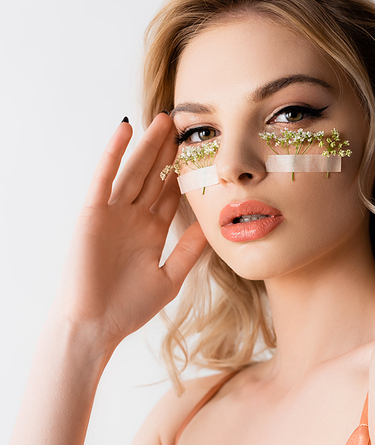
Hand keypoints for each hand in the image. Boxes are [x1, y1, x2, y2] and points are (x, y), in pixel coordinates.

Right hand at [53, 113, 206, 353]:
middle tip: (185, 123)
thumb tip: (212, 227)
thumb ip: (189, 251)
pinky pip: (104, 177)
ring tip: (163, 119)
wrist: (95, 324)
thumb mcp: (170, 277)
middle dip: (168, 151)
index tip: (203, 149)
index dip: (185, 172)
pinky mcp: (93, 213)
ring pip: (133, 171)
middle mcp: (133, 218)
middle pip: (154, 176)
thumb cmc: (128, 308)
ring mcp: (112, 213)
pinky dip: (113, 153)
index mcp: (151, 232)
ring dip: (147, 145)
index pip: (171, 194)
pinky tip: (125, 130)